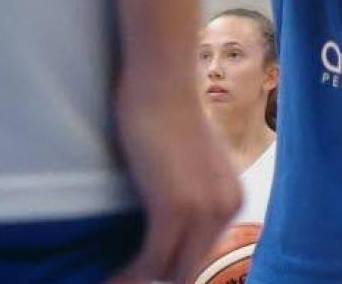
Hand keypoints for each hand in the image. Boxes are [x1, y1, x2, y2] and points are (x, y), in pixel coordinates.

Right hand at [108, 81, 240, 283]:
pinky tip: (108, 278)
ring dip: (137, 280)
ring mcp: (203, 211)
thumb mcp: (190, 161)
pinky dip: (127, 275)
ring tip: (109, 281)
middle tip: (119, 278)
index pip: (200, 254)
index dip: (170, 267)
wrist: (161, 79)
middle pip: (188, 269)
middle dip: (155, 277)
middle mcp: (226, 209)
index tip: (140, 269)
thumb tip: (167, 219)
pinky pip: (151, 261)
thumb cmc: (166, 109)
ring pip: (168, 271)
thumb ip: (189, 191)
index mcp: (233, 199)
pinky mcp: (174, 209)